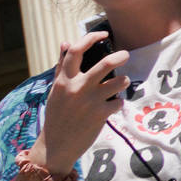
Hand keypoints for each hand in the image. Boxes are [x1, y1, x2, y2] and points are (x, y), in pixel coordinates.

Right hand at [38, 30, 128, 168]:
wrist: (55, 146)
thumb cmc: (57, 115)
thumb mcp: (55, 90)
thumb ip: (62, 67)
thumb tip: (65, 42)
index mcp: (64, 80)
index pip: (76, 51)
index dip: (91, 37)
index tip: (103, 34)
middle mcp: (77, 88)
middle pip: (106, 63)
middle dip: (120, 56)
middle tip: (126, 54)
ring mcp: (90, 101)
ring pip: (119, 81)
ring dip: (124, 81)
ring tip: (121, 83)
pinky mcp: (100, 115)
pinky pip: (119, 101)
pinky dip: (118, 102)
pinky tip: (112, 106)